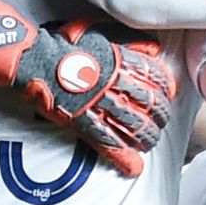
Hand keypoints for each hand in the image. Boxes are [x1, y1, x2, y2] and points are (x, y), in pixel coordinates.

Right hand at [0, 0, 177, 175]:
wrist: (35, 59)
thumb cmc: (65, 46)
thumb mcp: (100, 36)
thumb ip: (129, 44)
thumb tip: (154, 49)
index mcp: (119, 61)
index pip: (154, 77)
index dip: (165, 88)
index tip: (169, 94)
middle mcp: (114, 83)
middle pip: (148, 103)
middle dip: (160, 115)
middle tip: (162, 122)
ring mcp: (99, 104)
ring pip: (134, 126)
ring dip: (147, 137)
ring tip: (151, 143)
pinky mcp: (84, 122)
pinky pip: (108, 144)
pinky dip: (123, 158)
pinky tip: (134, 168)